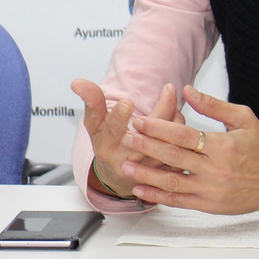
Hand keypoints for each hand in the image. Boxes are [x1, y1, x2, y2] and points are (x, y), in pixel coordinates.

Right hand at [71, 80, 183, 198]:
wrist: (120, 175)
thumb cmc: (108, 144)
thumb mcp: (95, 124)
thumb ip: (91, 101)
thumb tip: (77, 82)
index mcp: (106, 146)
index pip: (111, 131)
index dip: (119, 118)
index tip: (126, 102)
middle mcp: (127, 160)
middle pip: (148, 133)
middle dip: (161, 109)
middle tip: (168, 88)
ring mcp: (148, 169)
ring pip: (168, 139)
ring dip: (174, 115)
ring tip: (170, 98)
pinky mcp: (166, 174)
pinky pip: (181, 148)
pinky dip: (181, 130)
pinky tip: (176, 118)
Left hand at [120, 84, 258, 214]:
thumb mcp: (244, 119)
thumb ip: (213, 106)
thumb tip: (186, 90)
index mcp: (223, 146)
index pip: (184, 135)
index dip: (159, 127)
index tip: (139, 120)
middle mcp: (216, 169)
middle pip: (174, 158)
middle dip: (146, 147)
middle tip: (126, 138)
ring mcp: (212, 190)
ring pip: (173, 182)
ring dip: (146, 175)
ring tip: (125, 165)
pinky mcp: (210, 205)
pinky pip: (180, 201)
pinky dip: (158, 197)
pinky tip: (140, 190)